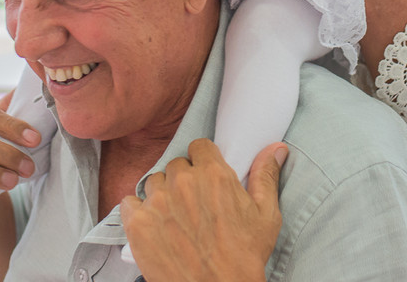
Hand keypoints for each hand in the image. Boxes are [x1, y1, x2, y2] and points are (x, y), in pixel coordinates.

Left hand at [120, 139, 285, 281]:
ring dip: (162, 195)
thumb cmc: (244, 258)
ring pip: (154, 182)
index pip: (199, 147)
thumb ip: (266, 176)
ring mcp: (157, 202)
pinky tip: (153, 226)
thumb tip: (277, 148)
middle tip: (192, 204)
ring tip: (174, 218)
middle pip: (176, 165)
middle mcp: (183, 182)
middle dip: (183, 180)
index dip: (202, 162)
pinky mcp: (137, 223)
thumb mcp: (266, 216)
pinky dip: (138, 212)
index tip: (204, 178)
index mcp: (214, 175)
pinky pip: (129, 203)